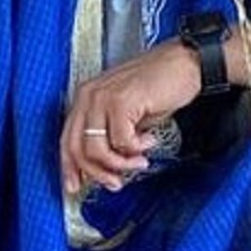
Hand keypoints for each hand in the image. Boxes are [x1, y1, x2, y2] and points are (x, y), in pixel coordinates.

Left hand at [61, 40, 200, 193]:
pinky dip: (137, 148)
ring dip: (120, 164)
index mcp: (85, 98)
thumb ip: (109, 138)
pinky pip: (121, 142)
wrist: (183, 64)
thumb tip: (101, 168)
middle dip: (97, 173)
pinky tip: (149, 140)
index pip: (67, 140)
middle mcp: (88, 96)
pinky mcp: (120, 101)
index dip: (70, 167)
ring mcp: (102, 97)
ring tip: (139, 161)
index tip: (75, 186)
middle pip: (77, 149)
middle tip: (116, 182)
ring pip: (96, 150)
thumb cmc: (158, 86)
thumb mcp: (126, 116)